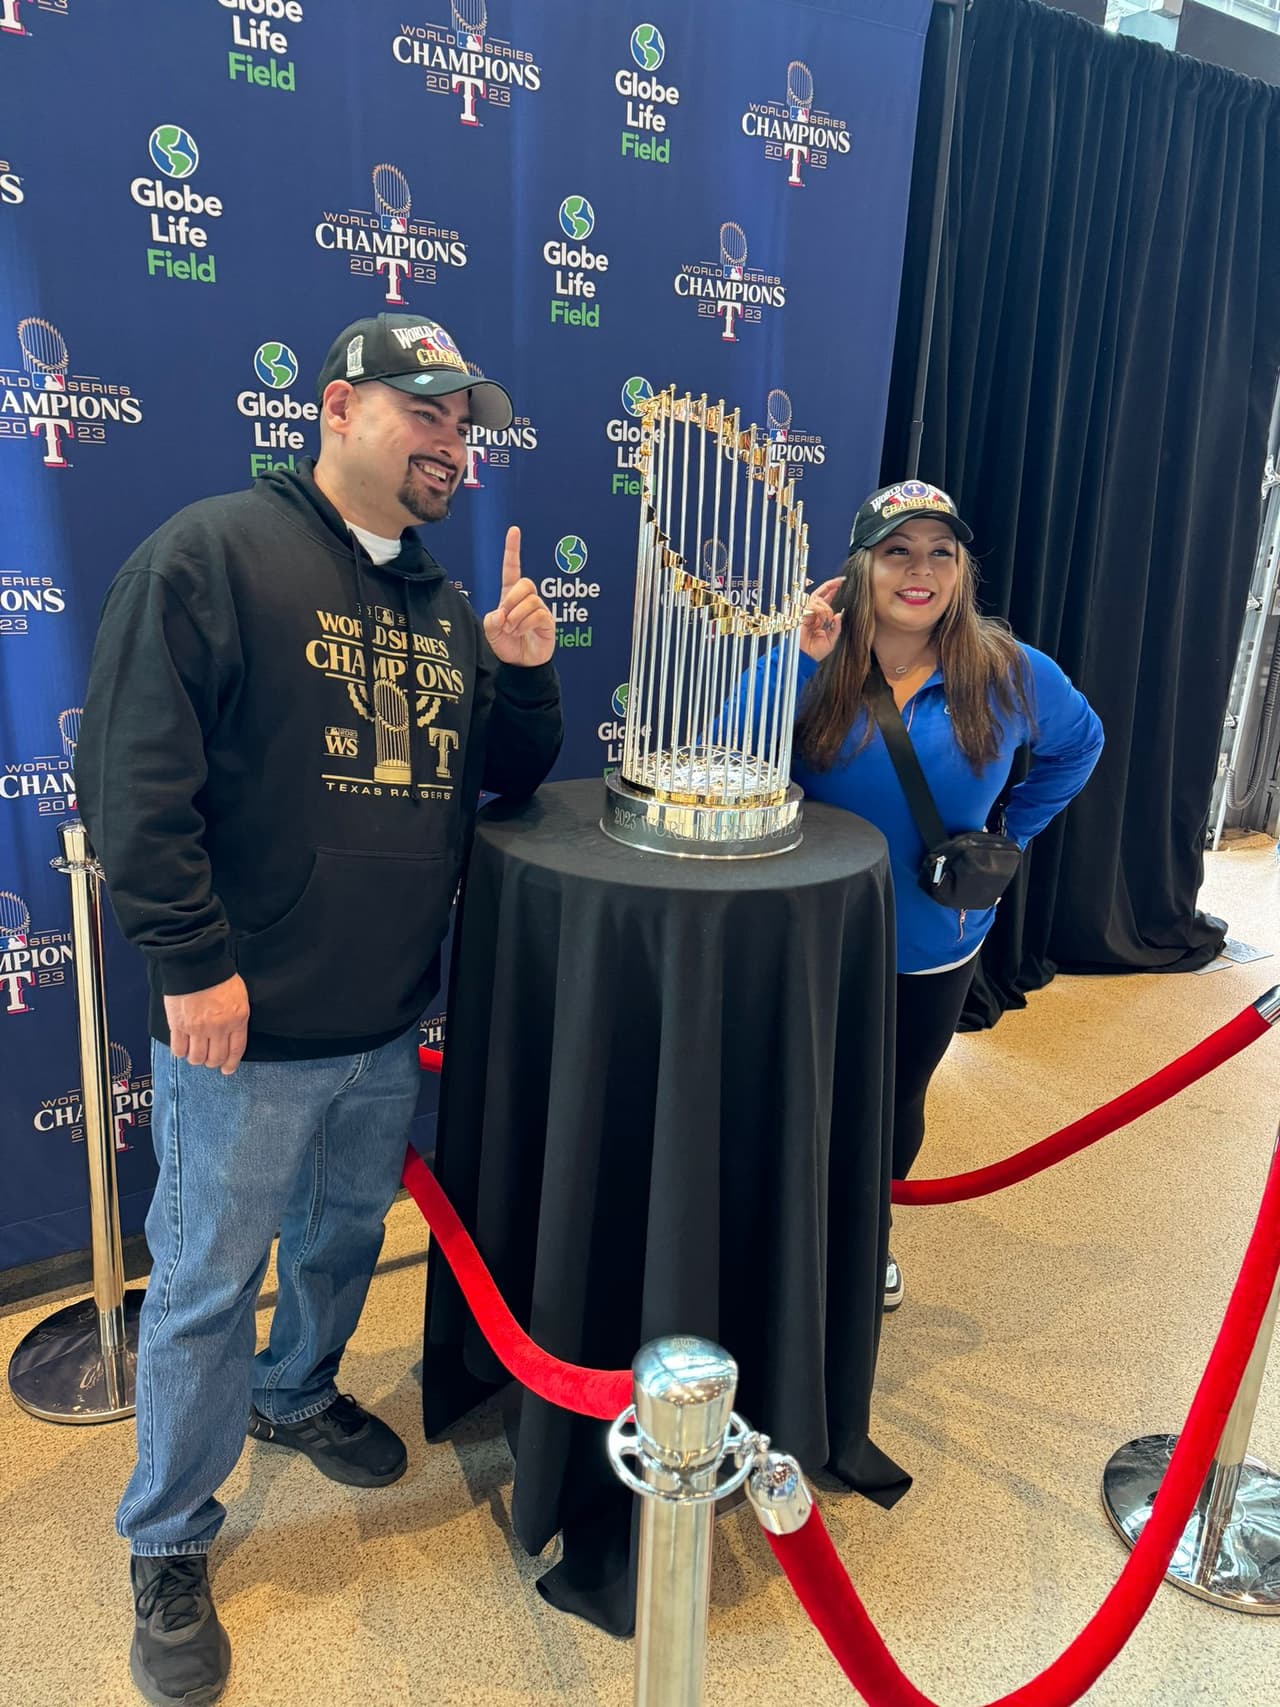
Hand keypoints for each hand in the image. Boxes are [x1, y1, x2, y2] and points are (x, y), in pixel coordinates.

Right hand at [164, 974, 249, 1074]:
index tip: (227, 1069)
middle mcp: (218, 1028)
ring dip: (196, 1059)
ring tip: (195, 1053)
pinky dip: (180, 1052)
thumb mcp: (239, 996)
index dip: (231, 1063)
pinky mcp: (179, 1026)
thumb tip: (233, 1032)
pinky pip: (179, 1049)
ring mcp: (197, 1028)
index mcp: (237, 1019)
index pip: (236, 1050)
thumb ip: (237, 1016)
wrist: (196, 964)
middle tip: (209, 1060)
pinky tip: (182, 1048)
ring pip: (197, 1057)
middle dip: (213, 1062)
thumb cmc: (218, 975)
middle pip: (216, 1057)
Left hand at [483, 526, 555, 666]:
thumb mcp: (490, 631)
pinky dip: (525, 624)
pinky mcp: (548, 621)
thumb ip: (492, 620)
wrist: (520, 664)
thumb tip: (503, 613)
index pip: (512, 568)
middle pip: (525, 583)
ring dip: (517, 617)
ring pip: (531, 600)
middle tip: (505, 618)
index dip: (513, 550)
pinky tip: (521, 633)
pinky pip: (538, 614)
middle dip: (512, 599)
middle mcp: (527, 599)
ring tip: (512, 630)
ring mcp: (539, 609)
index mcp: (510, 595)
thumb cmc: (506, 644)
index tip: (514, 530)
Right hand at [799, 578, 843, 661]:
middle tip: (840, 581)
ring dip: (827, 609)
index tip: (840, 583)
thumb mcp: (831, 640)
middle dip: (830, 586)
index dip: (831, 591)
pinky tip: (823, 621)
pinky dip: (822, 612)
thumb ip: (836, 627)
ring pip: (818, 600)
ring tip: (827, 621)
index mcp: (818, 619)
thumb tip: (839, 614)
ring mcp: (806, 614)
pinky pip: (814, 606)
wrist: (805, 658)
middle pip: (819, 594)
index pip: (824, 601)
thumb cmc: (815, 652)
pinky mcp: (801, 615)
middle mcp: (811, 615)